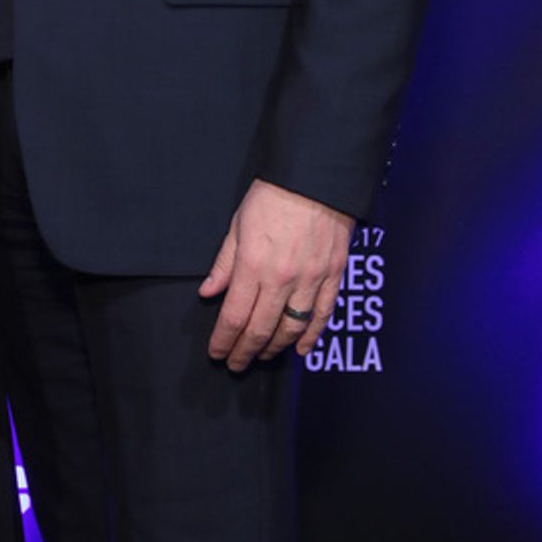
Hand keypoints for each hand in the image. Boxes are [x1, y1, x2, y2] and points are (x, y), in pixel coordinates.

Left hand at [199, 179, 352, 371]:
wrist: (315, 177)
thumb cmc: (273, 196)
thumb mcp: (238, 225)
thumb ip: (224, 263)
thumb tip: (209, 292)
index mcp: (253, 265)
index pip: (234, 316)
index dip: (224, 340)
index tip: (217, 352)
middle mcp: (282, 278)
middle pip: (261, 329)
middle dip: (245, 351)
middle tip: (236, 364)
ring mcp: (311, 280)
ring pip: (291, 328)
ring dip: (274, 348)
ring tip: (263, 356)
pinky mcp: (333, 276)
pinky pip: (323, 315)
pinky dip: (311, 336)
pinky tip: (300, 349)